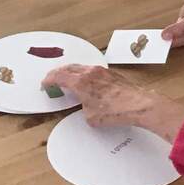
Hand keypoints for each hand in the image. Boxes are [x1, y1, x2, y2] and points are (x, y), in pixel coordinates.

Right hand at [42, 65, 183, 143]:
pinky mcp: (111, 74)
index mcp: (80, 82)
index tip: (45, 83)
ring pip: (81, 67)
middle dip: (58, 73)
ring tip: (67, 78)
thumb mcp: (91, 116)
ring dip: (71, 72)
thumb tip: (86, 106)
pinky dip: (84, 74)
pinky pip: (92, 70)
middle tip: (52, 78)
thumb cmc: (115, 111)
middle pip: (68, 68)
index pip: (59, 76)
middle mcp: (89, 72)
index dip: (49, 80)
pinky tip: (86, 81)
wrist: (138, 104)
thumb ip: (83, 107)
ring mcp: (101, 71)